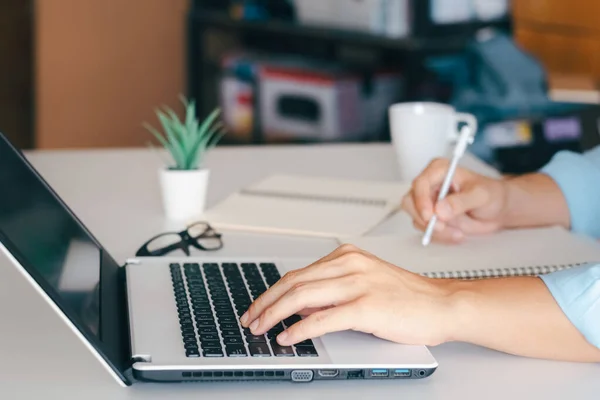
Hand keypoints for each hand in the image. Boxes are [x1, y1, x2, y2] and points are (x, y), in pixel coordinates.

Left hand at [240, 244, 455, 346]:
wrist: (443, 305)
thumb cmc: (408, 297)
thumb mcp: (364, 284)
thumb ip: (331, 291)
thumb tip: (298, 305)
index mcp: (347, 256)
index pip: (298, 273)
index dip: (272, 292)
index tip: (258, 306)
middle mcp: (350, 265)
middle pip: (294, 282)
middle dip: (266, 303)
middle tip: (250, 319)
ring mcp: (358, 284)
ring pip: (302, 296)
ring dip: (275, 314)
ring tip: (261, 328)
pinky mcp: (367, 306)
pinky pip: (323, 318)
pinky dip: (300, 328)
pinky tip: (288, 336)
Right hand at [401, 158, 508, 242]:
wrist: (498, 210)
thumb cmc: (492, 195)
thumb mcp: (481, 196)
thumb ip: (461, 202)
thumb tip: (440, 210)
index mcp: (439, 170)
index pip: (420, 183)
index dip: (421, 200)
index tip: (430, 216)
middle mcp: (430, 184)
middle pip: (410, 202)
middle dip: (425, 219)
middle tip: (442, 228)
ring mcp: (428, 201)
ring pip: (416, 218)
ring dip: (435, 230)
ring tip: (458, 232)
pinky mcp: (430, 216)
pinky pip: (425, 229)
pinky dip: (439, 236)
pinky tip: (457, 234)